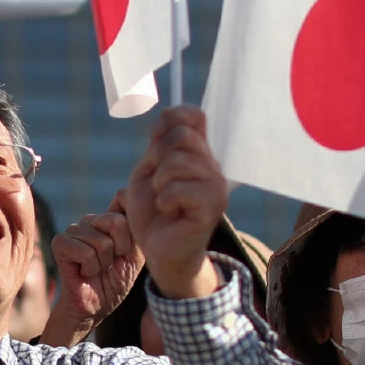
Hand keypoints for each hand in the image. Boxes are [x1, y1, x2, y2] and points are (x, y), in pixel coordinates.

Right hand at [40, 190, 145, 346]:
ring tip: (96, 270)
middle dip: (119, 250)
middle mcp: (90, 220)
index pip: (122, 198)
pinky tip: (84, 272)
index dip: (130, 226)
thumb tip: (134, 202)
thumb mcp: (135, 255)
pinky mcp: (60, 243)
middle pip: (115, 221)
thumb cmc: (115, 282)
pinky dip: (90, 268)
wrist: (95, 307)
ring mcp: (73, 230)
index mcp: (108, 219)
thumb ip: (137, 229)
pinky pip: (85, 251)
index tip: (127, 249)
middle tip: (110, 264)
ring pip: (101, 241)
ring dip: (103, 264)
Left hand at [126, 106, 226, 298]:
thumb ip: (159, 144)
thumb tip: (167, 115)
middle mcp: (212, 165)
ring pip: (178, 161)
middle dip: (157, 155)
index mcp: (197, 154)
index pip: (193, 115)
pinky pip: (180, 189)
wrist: (160, 250)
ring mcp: (215, 185)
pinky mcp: (213, 206)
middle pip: (183, 135)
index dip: (170, 119)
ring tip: (164, 199)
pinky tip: (170, 212)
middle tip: (156, 180)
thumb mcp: (148, 171)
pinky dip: (165, 200)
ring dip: (159, 182)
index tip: (154, 138)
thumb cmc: (153, 211)